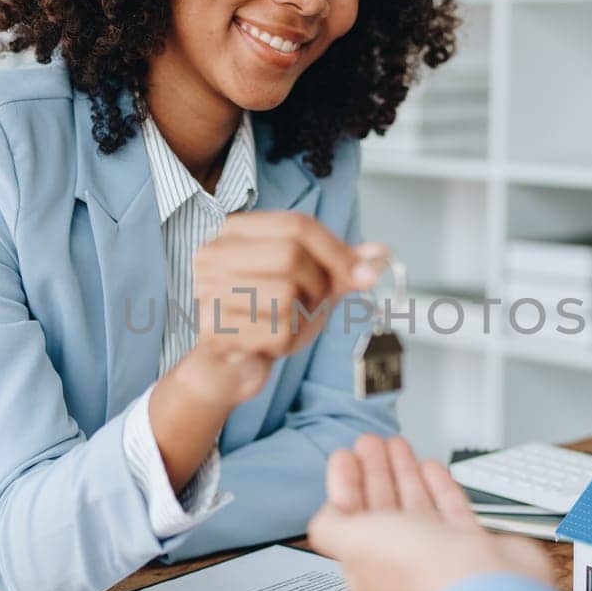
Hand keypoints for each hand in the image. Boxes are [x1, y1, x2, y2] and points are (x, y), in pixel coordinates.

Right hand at [189, 211, 384, 405]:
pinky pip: (276, 331)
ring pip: (285, 294)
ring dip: (300, 317)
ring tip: (282, 323)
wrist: (229, 366)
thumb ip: (343, 267)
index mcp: (235, 231)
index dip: (337, 250)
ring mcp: (209, 291)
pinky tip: (268, 343)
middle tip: (308, 305)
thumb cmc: (266, 316)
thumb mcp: (309, 285)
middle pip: (291, 255)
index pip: (298, 224)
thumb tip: (382, 253)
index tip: (363, 275)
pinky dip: (286, 343)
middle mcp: (214, 255)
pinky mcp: (213, 330)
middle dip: (316, 285)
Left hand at [307, 434, 553, 590]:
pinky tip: (431, 468)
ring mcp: (440, 556)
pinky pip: (450, 511)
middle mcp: (403, 566)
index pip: (350, 521)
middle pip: (382, 509)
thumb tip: (326, 517)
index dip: (346, 486)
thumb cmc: (421, 571)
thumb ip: (330, 527)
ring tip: (398, 445)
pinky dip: (438, 487)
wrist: (486, 586)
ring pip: (416, 507)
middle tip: (370, 443)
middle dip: (375, 472)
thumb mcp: (353, 542)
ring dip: (404, 473)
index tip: (345, 457)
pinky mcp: (472, 547)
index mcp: (369, 571)